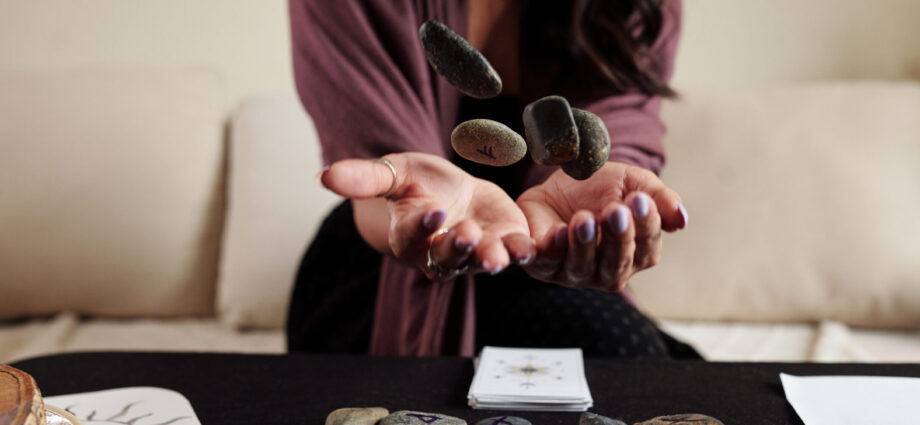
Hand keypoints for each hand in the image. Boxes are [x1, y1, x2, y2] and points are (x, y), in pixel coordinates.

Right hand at [320, 152, 533, 278]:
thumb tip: (322, 175)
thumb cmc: (419, 183)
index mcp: (411, 237)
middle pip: (447, 256)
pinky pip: (512, 254)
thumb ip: (364, 177)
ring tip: (500, 255)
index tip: (432, 213)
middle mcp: (441, 253)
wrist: (454, 190)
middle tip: (466, 235)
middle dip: (457, 247)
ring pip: (480, 262)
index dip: (422, 227)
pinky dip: (522, 252)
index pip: (413, 236)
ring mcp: (475, 254)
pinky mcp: (504, 245)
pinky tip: (531, 247)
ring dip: (491, 259)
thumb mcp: (394, 172)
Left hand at [516, 162, 687, 290]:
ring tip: (583, 218)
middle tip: (614, 210)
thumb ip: (660, 199)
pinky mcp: (543, 265)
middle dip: (616, 238)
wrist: (562, 180)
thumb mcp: (635, 183)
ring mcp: (575, 272)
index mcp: (637, 253)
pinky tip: (555, 232)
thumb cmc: (604, 188)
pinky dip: (550, 251)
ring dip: (583, 244)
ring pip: (581, 267)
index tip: (638, 199)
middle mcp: (608, 270)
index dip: (644, 225)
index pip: (646, 247)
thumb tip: (681, 219)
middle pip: (616, 263)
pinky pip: (544, 263)